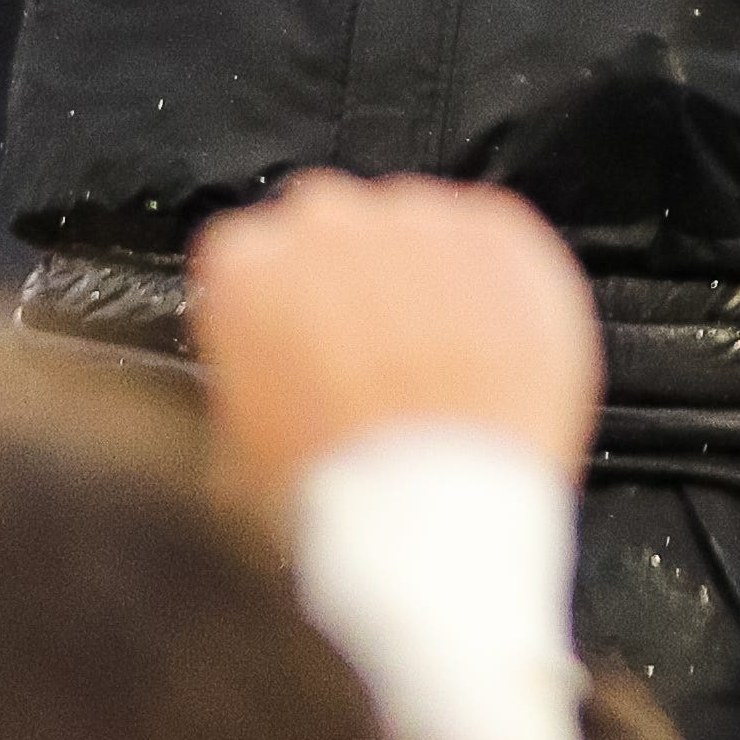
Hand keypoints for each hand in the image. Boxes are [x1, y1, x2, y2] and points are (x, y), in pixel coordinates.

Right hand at [188, 171, 599, 520]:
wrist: (438, 522)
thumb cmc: (337, 501)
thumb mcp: (238, 450)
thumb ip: (250, 374)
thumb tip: (272, 375)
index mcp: (244, 262)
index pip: (257, 252)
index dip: (289, 307)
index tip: (309, 343)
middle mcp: (326, 220)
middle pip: (335, 227)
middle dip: (355, 281)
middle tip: (379, 359)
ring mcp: (417, 217)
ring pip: (415, 227)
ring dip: (425, 280)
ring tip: (443, 364)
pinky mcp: (500, 232)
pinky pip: (491, 237)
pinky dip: (493, 285)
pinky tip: (490, 348)